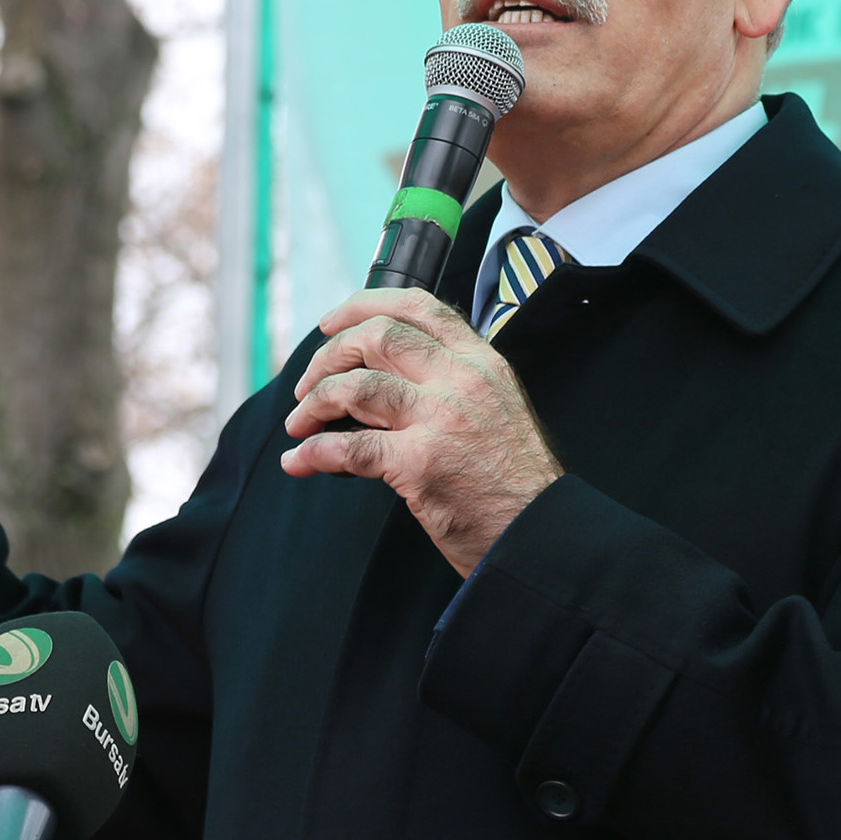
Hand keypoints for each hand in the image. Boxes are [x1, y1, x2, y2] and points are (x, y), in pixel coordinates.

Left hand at [280, 289, 563, 576]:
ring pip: (356, 387)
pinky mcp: (420, 463)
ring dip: (314, 403)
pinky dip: (314, 453)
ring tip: (299, 424)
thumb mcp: (500, 407)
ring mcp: (441, 419)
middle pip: (378, 337)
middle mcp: (462, 381)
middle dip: (329, 356)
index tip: (331, 324)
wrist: (541, 533)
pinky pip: (350, 448)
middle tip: (307, 384)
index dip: (364, 306)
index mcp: (482, 362)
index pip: (420, 308)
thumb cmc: (518, 481)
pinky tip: (300, 461)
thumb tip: (392, 376)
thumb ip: (456, 382)